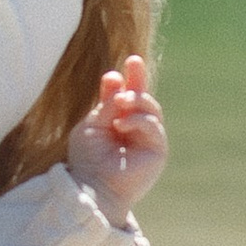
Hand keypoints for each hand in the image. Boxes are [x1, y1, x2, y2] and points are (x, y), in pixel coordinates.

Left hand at [66, 55, 164, 222]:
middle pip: (144, 98)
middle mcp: (135, 128)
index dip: (130, 77)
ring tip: (120, 102)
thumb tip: (115, 76)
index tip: (129, 59)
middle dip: (139, 78)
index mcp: (118, 120)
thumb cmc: (87, 157)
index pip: (127, 95)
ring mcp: (148, 139)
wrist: (92, 185)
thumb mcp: (92, 124)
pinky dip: (138, 120)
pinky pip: (153, 126)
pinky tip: (121, 124)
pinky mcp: (157, 150)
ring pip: (152, 108)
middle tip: (133, 61)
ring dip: (137, 99)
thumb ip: (106, 103)